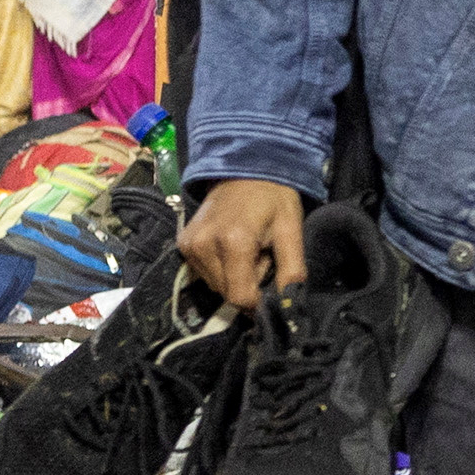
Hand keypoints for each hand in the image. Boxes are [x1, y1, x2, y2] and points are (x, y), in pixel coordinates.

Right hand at [179, 177, 307, 306]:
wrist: (243, 168)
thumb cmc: (273, 198)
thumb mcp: (291, 230)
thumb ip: (292, 271)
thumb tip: (288, 305)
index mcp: (234, 242)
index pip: (240, 297)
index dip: (258, 301)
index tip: (270, 283)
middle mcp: (204, 246)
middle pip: (227, 293)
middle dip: (247, 283)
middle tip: (261, 255)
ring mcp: (189, 245)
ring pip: (215, 286)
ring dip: (234, 276)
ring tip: (247, 249)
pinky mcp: (182, 244)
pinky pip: (203, 274)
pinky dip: (220, 268)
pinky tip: (231, 247)